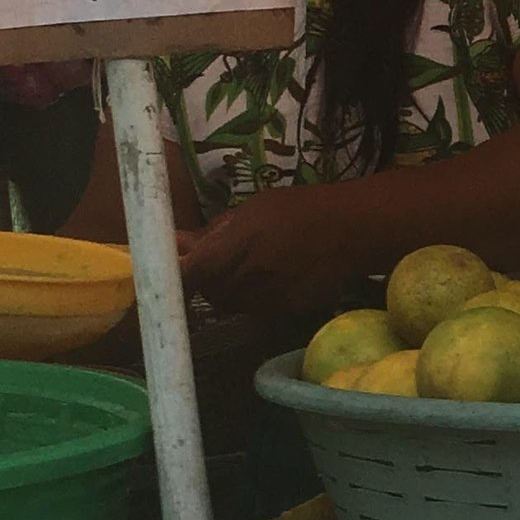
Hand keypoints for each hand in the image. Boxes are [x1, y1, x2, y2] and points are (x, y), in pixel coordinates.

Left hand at [179, 188, 362, 317]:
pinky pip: (256, 311)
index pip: (193, 271)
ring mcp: (272, 296)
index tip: (169, 275)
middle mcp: (253, 273)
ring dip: (227, 292)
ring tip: (242, 271)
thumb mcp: (252, 209)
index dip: (176, 277)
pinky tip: (267, 280)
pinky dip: (252, 299)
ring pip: (230, 305)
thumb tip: (177, 243)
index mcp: (241, 242)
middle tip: (214, 266)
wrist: (351, 229)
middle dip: (205, 281)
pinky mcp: (288, 310)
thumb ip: (215, 232)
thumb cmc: (298, 209)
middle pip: (210, 292)